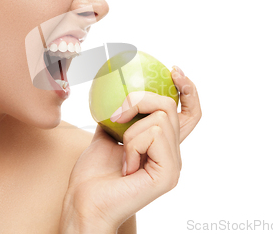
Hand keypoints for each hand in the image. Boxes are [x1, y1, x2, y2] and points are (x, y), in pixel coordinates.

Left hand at [59, 66, 201, 232]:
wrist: (84, 202)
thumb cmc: (92, 176)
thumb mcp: (106, 135)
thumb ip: (118, 115)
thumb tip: (116, 89)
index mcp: (162, 147)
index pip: (188, 114)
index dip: (188, 90)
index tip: (174, 70)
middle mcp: (173, 154)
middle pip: (172, 107)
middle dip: (141, 100)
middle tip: (119, 113)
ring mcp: (174, 164)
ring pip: (162, 117)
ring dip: (131, 130)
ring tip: (121, 154)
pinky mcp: (169, 172)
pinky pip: (154, 133)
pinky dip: (132, 143)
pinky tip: (126, 165)